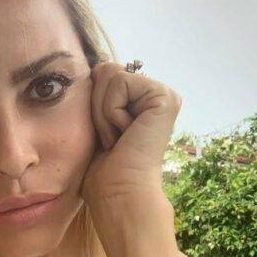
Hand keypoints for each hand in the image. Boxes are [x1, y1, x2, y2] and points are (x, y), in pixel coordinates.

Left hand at [80, 61, 181, 205]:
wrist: (116, 191)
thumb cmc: (102, 168)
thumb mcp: (95, 121)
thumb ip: (98, 92)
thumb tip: (98, 65)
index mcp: (140, 100)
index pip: (101, 75)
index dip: (91, 105)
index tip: (105, 137)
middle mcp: (155, 95)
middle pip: (105, 71)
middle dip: (96, 107)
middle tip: (112, 138)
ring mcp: (163, 95)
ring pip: (110, 75)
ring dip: (102, 112)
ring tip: (117, 138)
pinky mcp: (165, 97)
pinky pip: (120, 82)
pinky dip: (111, 112)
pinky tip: (125, 134)